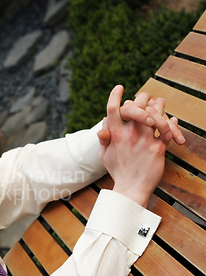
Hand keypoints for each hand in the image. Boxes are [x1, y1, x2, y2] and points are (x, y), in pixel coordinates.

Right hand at [98, 85, 171, 206]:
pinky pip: (168, 130)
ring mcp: (144, 140)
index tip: (119, 87)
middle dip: (142, 98)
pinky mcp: (158, 148)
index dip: (115, 96)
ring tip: (160, 104)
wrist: (132, 188)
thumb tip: (102, 126)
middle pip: (136, 105)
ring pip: (155, 113)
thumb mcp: (105, 155)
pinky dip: (171, 124)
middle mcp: (129, 134)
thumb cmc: (118, 171)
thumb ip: (104, 139)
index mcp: (114, 135)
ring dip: (159, 106)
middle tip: (145, 97)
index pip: (112, 109)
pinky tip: (172, 122)